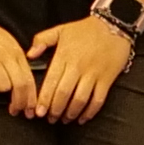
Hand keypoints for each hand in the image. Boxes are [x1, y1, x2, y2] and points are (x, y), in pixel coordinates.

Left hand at [20, 12, 134, 121]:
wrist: (114, 24)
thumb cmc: (85, 29)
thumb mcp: (61, 29)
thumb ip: (42, 40)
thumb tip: (29, 55)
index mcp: (64, 55)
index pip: (51, 82)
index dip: (44, 99)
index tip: (39, 111)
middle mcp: (78, 66)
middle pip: (64, 94)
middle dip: (55, 110)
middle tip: (50, 119)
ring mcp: (93, 73)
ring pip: (80, 99)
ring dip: (70, 113)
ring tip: (64, 120)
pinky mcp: (107, 79)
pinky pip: (98, 99)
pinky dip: (90, 112)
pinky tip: (83, 118)